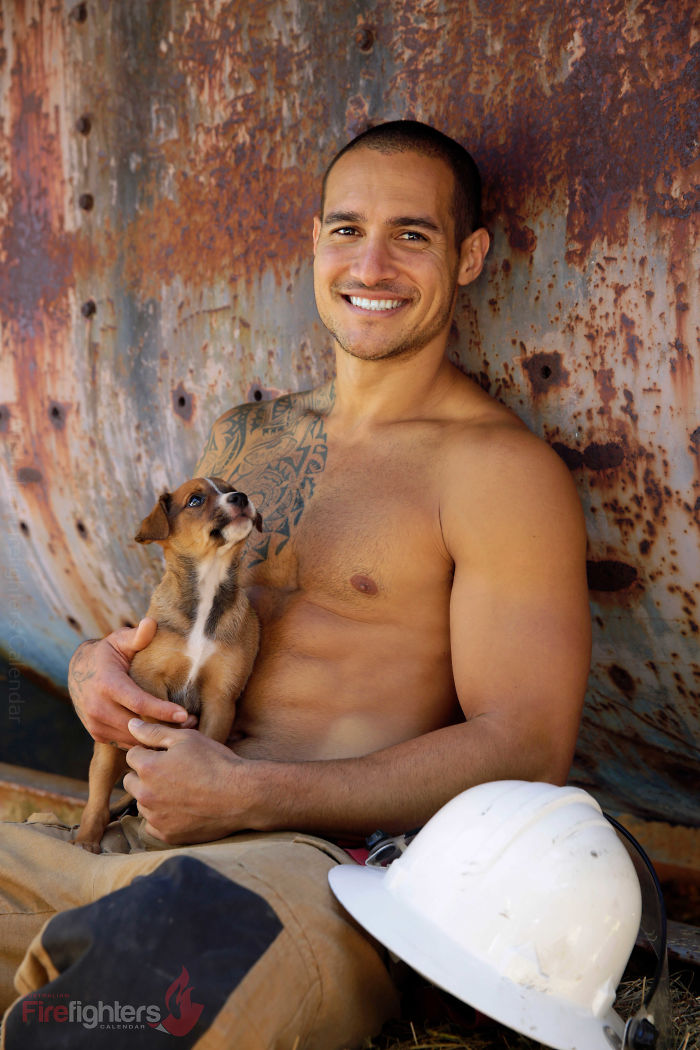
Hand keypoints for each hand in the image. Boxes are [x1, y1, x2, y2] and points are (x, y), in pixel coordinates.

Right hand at [68, 618, 195, 748]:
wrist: (78, 672)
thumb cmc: (107, 654)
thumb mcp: (120, 641)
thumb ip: (137, 636)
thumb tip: (150, 623)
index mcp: (107, 684)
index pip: (138, 702)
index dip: (162, 710)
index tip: (184, 714)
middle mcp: (98, 707)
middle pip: (138, 724)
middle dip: (166, 727)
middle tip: (194, 724)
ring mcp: (96, 723)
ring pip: (132, 738)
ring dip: (157, 736)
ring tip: (184, 730)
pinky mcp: (97, 734)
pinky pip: (125, 743)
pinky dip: (143, 741)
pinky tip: (163, 735)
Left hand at [124, 720, 248, 843]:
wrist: (241, 796)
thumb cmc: (216, 762)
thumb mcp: (188, 739)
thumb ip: (155, 732)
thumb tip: (131, 724)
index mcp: (149, 768)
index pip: (132, 755)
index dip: (149, 751)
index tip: (166, 755)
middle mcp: (146, 795)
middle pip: (130, 781)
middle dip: (145, 775)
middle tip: (171, 772)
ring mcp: (156, 818)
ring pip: (141, 803)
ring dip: (152, 796)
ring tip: (180, 790)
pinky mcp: (167, 835)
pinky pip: (152, 824)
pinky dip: (162, 817)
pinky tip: (181, 808)